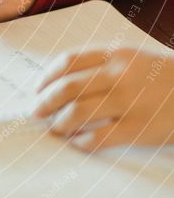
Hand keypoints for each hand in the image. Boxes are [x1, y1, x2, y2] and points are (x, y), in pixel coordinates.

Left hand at [33, 47, 173, 150]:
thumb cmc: (163, 76)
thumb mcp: (134, 58)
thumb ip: (102, 64)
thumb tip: (61, 81)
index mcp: (115, 54)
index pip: (68, 62)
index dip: (46, 77)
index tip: (37, 89)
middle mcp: (119, 75)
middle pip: (67, 88)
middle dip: (44, 102)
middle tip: (36, 113)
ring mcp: (128, 102)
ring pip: (77, 113)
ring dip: (59, 123)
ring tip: (56, 129)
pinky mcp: (138, 129)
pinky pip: (98, 137)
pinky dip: (81, 142)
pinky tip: (78, 143)